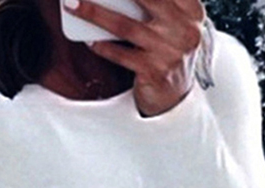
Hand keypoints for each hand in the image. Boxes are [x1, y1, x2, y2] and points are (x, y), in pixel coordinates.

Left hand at [63, 0, 205, 116]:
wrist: (175, 100)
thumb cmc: (167, 54)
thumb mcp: (171, 25)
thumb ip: (155, 5)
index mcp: (191, 11)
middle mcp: (184, 29)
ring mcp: (170, 52)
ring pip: (124, 25)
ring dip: (93, 12)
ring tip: (73, 4)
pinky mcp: (155, 72)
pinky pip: (120, 55)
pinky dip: (101, 46)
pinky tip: (88, 39)